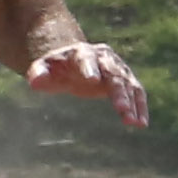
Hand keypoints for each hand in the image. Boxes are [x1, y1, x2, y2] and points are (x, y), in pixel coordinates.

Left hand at [24, 39, 147, 128]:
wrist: (71, 61)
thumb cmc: (55, 67)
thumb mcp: (42, 69)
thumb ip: (38, 73)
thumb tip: (34, 82)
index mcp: (82, 53)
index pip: (86, 59)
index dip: (90, 68)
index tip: (93, 81)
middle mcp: (104, 57)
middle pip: (113, 73)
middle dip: (119, 91)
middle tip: (121, 110)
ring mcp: (117, 67)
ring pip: (128, 84)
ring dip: (133, 103)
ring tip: (135, 124)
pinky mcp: (125, 79)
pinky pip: (136, 92)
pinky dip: (140, 106)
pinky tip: (142, 123)